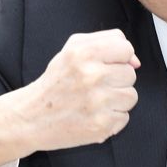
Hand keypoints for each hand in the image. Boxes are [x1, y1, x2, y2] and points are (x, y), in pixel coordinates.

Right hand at [0, 31, 138, 166]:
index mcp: (84, 52)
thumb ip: (107, 42)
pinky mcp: (102, 125)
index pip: (126, 48)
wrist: (31, 118)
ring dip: (116, 100)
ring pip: (131, 96)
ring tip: (94, 101)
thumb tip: (135, 61)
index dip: (118, 58)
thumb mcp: (73, 49)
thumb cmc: (56, 82)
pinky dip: (111, 118)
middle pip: (130, 74)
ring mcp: (98, 102)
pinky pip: (124, 117)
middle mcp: (92, 75)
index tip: (104, 66)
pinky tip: (93, 115)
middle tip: (92, 86)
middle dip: (115, 80)